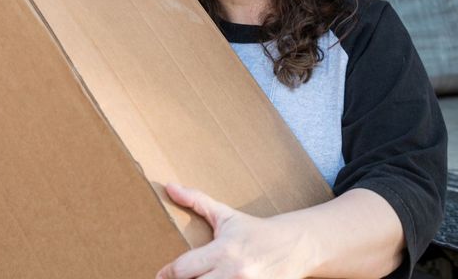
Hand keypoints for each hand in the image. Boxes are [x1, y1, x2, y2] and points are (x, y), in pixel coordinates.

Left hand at [155, 184, 314, 278]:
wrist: (295, 245)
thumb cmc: (255, 231)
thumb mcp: (226, 215)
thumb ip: (197, 201)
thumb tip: (169, 187)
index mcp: (223, 250)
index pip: (183, 268)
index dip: (168, 274)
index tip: (162, 274)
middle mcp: (232, 272)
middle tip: (179, 278)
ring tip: (201, 278)